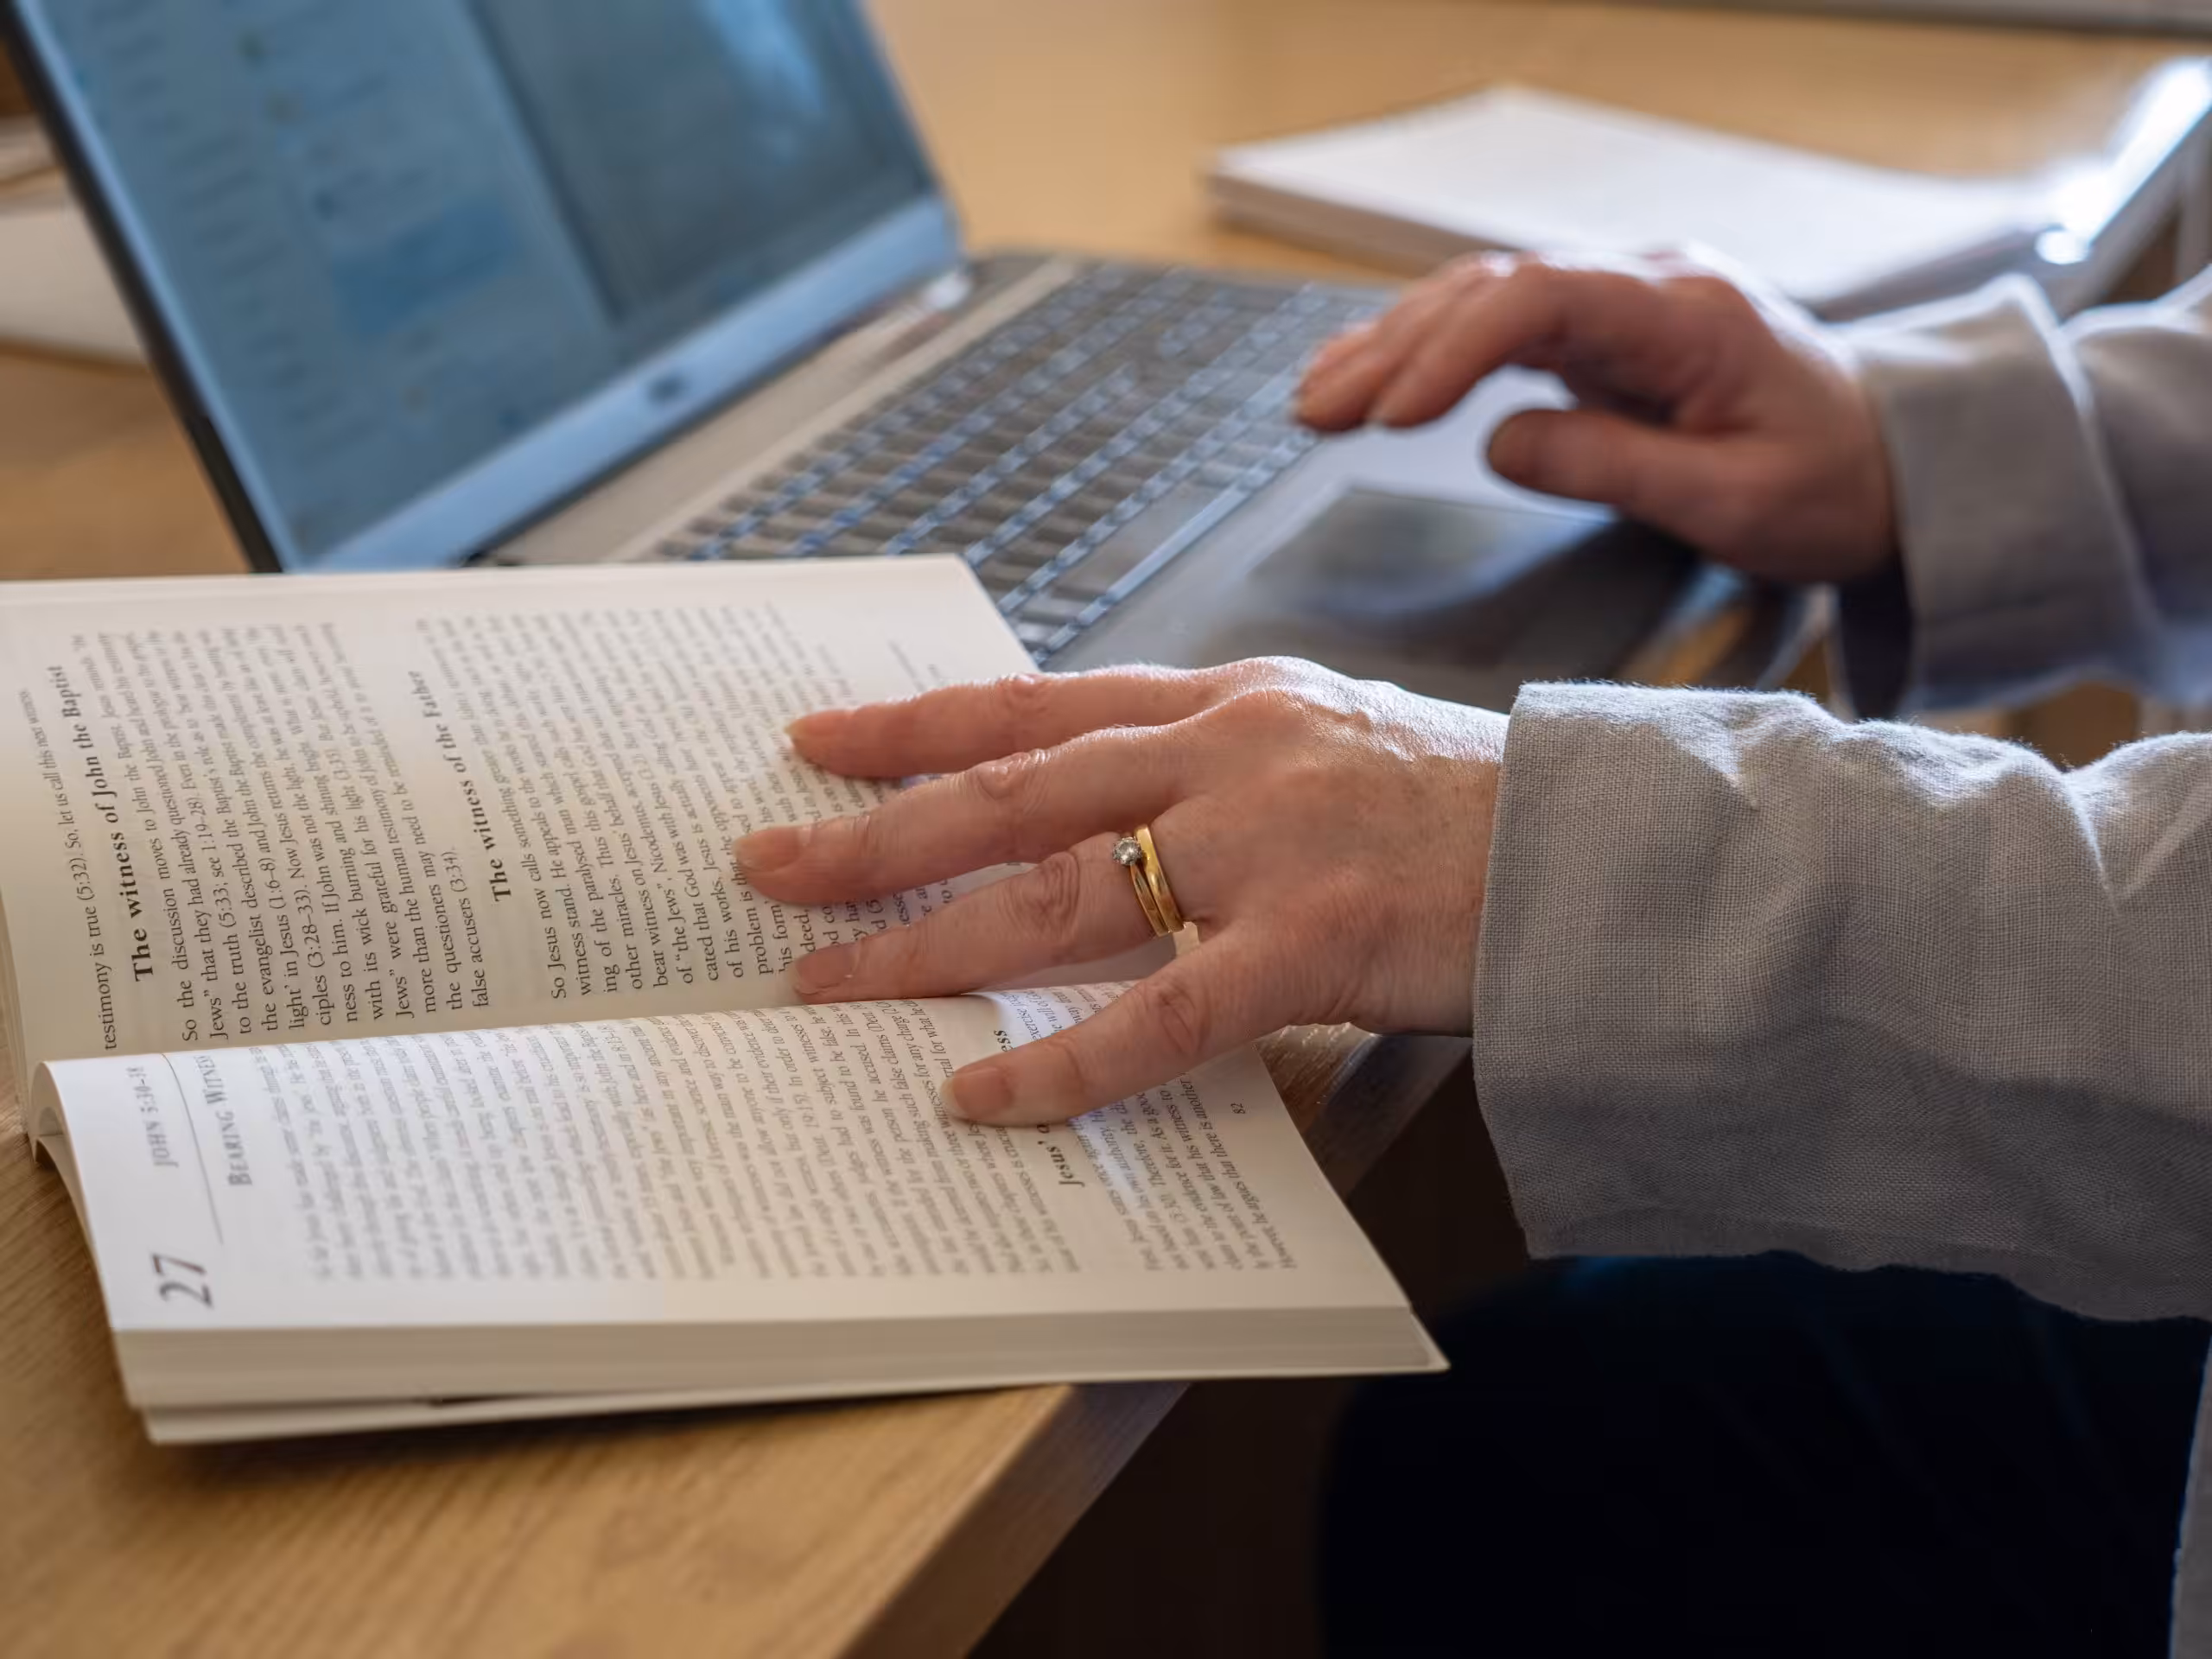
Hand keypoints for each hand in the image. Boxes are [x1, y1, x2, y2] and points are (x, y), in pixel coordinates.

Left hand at [734, 660, 1506, 1124]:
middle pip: (1010, 791)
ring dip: (923, 944)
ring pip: (1054, 891)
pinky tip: (980, 1100)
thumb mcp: (1324, 741)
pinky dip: (1061, 1063)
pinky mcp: (1313, 939)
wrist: (1604, 847)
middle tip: (762, 865)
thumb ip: (1209, 763)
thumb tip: (1096, 810)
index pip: (1034, 705)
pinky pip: (1158, 1011)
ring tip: (820, 984)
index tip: (816, 739)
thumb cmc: (1463, 808)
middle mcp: (1225, 751)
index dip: (915, 724)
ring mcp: (1264, 840)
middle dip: (874, 832)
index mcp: (1223, 701)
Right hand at [1298, 251, 1896, 584]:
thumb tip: (1499, 445)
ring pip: (1482, 302)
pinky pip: (1499, 328)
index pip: (1541, 301)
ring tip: (1311, 402)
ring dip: (1392, 348)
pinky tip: (1366, 377)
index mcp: (1686, 315)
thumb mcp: (1737, 502)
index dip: (1453, 351)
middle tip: (1313, 411)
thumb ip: (1616, 468)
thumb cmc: (1830, 485)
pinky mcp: (1602, 336)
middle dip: (1393, 349)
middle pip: (1493, 291)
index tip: (1392, 417)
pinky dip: (1426, 352)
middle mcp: (1645, 288)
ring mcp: (1620, 307)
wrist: (1894, 465)